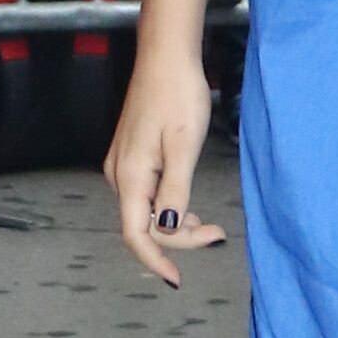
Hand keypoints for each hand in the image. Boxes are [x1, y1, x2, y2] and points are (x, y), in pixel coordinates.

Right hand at [105, 43, 229, 286]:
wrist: (166, 58)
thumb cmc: (178, 96)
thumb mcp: (184, 147)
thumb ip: (174, 192)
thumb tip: (166, 229)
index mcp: (130, 176)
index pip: (136, 234)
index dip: (156, 260)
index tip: (177, 279)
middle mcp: (119, 175)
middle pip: (142, 225)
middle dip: (177, 239)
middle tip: (217, 235)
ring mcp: (123, 165)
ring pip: (144, 211)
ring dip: (174, 224)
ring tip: (209, 225)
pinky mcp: (131, 156)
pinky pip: (146, 194)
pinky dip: (168, 207)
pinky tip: (189, 207)